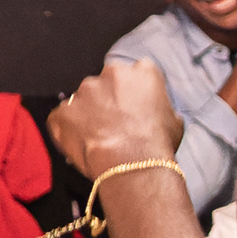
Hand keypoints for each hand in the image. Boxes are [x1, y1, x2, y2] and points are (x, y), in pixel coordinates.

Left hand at [50, 61, 182, 181]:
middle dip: (108, 100)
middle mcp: (111, 73)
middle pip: (106, 83)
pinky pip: (61, 118)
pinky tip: (81, 145)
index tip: (134, 107)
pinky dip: (67, 129)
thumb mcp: (175, 122)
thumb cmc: (156, 145)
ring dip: (88, 114)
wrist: (132, 164)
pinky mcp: (64, 111)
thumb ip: (162, 108)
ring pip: (83, 99)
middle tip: (115, 125)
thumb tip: (159, 114)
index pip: (137, 72)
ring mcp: (84, 91)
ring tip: (98, 139)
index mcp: (142, 72)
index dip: (134, 91)